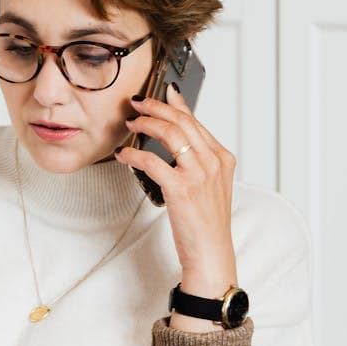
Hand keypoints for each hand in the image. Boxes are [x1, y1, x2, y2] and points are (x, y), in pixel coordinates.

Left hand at [116, 83, 238, 330]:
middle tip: (137, 102)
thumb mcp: (209, 185)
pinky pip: (152, 160)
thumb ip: (197, 160)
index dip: (175, 104)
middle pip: (182, 121)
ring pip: (169, 133)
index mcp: (223, 158)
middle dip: (156, 106)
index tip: (162, 92)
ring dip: (146, 123)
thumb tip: (173, 139)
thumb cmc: (206, 222)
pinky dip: (134, 153)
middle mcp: (214, 162)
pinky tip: (124, 154)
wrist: (211, 253)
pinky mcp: (181, 188)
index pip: (196, 121)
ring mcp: (199, 174)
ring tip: (131, 122)